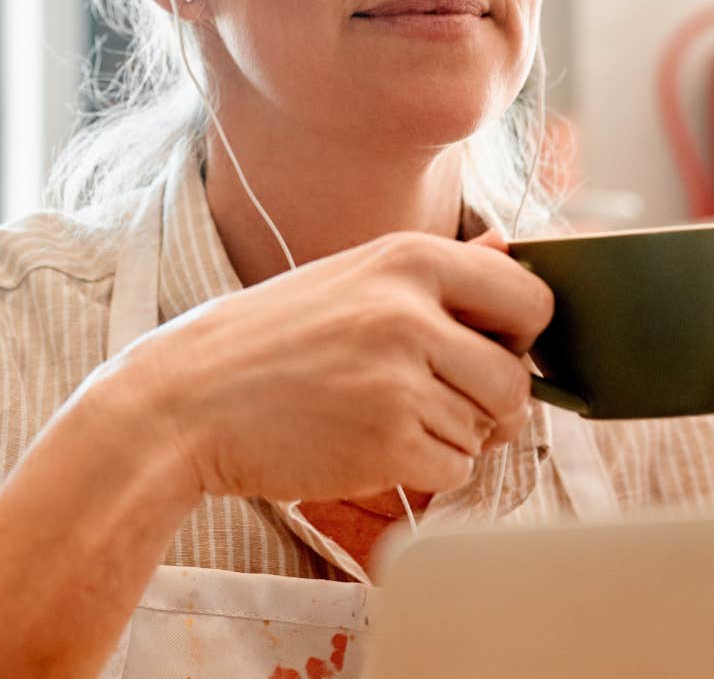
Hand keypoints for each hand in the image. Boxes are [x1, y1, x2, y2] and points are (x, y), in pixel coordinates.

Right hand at [95, 229, 551, 500]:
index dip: (522, 333)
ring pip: (485, 428)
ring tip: (385, 416)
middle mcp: (411, 314)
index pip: (529, 296)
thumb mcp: (347, 278)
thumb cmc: (264, 340)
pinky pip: (454, 469)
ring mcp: (399, 381)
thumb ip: (431, 271)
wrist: (184, 401)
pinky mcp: (386, 444)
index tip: (494, 349)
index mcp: (408, 259)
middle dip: (492, 401)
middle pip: (515, 376)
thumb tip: (507, 245)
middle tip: (446, 400)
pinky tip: (375, 447)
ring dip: (451, 435)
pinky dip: (427, 469)